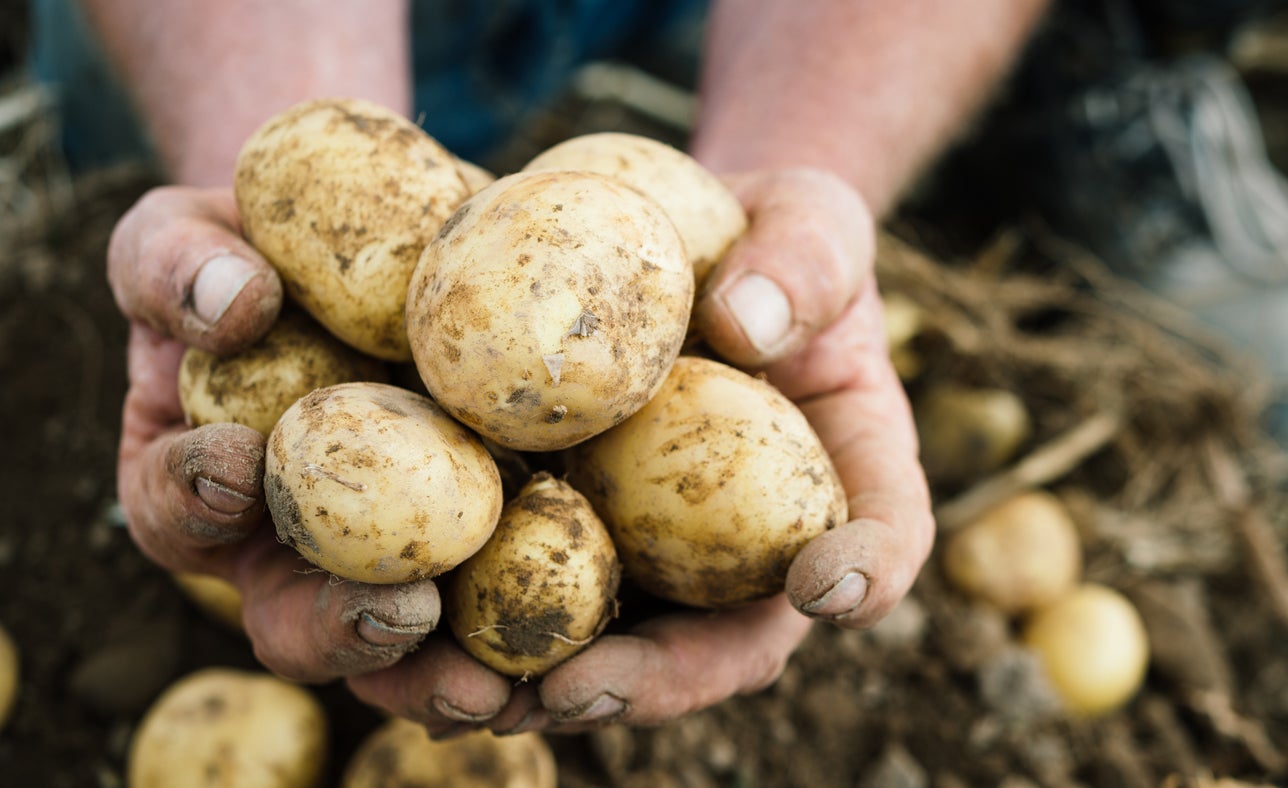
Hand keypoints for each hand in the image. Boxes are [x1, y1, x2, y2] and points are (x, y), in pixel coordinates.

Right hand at [108, 188, 511, 711]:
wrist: (376, 239)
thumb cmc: (259, 245)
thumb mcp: (191, 233)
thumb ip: (175, 262)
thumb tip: (234, 299)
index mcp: (202, 479)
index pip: (175, 506)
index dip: (195, 496)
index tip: (238, 463)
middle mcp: (290, 540)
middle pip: (296, 617)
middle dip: (341, 627)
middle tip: (400, 613)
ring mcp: (386, 548)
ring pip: (401, 636)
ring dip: (437, 671)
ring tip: (491, 683)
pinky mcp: (478, 538)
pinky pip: (499, 593)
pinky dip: (530, 621)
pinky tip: (581, 634)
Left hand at [347, 168, 934, 734]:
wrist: (680, 240)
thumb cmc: (765, 234)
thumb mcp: (808, 219)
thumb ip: (802, 261)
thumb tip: (746, 323)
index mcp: (841, 474)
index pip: (882, 536)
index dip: (866, 574)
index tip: (824, 585)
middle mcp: (751, 543)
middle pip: (725, 642)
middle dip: (655, 683)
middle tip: (582, 692)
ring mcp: (660, 550)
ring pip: (616, 647)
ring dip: (537, 687)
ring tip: (462, 697)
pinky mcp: (569, 529)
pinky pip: (523, 590)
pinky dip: (463, 627)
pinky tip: (392, 638)